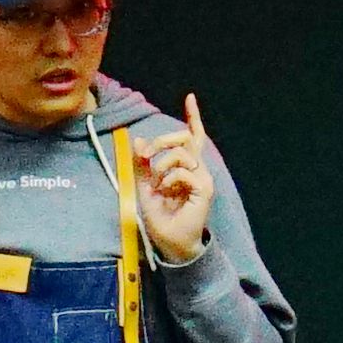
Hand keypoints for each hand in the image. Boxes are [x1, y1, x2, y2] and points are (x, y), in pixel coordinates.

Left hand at [129, 101, 221, 267]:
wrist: (171, 244)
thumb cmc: (161, 219)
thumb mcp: (144, 188)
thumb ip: (142, 166)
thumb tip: (138, 141)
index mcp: (186, 168)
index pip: (193, 138)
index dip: (193, 117)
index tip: (190, 98)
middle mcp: (197, 170)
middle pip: (185, 139)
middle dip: (162, 140)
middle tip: (145, 155)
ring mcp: (202, 179)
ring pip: (181, 154)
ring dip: (161, 165)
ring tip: (157, 185)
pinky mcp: (204, 189)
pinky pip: (183, 172)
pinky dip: (169, 180)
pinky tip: (166, 193)